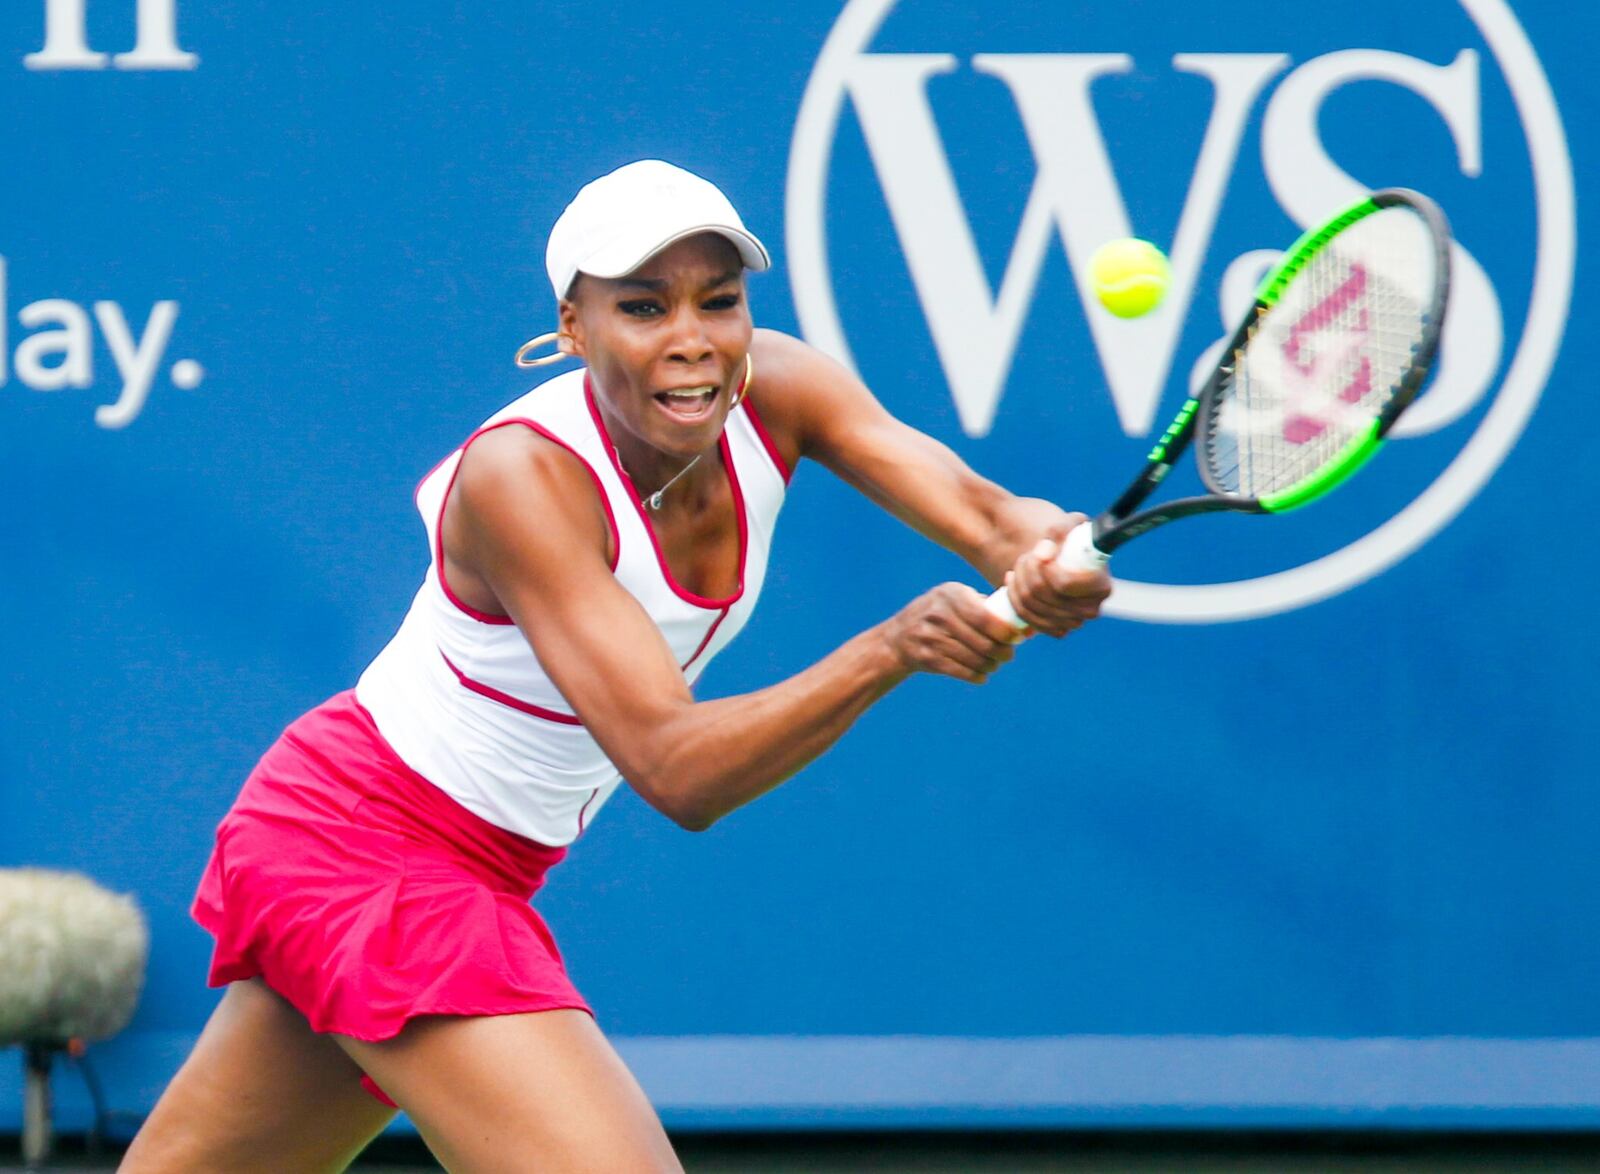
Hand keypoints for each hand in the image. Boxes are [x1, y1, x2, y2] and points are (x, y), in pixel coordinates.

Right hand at [882, 582, 1024, 683]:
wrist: (898, 638)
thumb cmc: (940, 615)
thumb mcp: (956, 599)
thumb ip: (988, 607)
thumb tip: (1027, 627)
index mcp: (951, 594)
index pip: (985, 617)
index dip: (1005, 632)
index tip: (1016, 639)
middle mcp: (939, 614)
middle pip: (983, 642)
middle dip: (1002, 652)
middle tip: (1007, 655)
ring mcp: (931, 637)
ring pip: (974, 659)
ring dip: (990, 665)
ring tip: (994, 664)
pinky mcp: (927, 658)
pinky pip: (962, 672)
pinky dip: (977, 676)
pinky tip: (982, 674)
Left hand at [1004, 518, 1111, 636]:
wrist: (1060, 560)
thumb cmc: (1068, 541)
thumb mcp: (1068, 526)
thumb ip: (1059, 531)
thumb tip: (1043, 553)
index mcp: (1101, 586)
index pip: (1064, 584)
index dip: (1045, 570)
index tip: (1038, 555)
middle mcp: (1091, 610)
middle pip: (1045, 596)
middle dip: (1028, 572)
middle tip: (1026, 556)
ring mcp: (1073, 623)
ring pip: (1032, 607)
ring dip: (1019, 582)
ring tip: (1020, 565)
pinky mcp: (1055, 629)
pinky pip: (1027, 619)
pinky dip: (1015, 599)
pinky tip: (1013, 582)